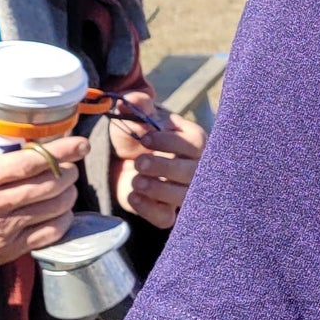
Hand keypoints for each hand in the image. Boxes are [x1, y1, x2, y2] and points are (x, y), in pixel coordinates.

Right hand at [0, 113, 89, 274]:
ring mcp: (3, 230)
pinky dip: (63, 221)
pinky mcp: (6, 250)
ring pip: (54, 208)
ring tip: (66, 184)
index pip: (31, 162)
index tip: (80, 143)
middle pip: (50, 184)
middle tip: (70, 163)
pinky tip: (60, 211)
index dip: (62, 151)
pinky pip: (48, 235)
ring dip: (69, 193)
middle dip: (69, 170)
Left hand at [110, 91, 204, 229]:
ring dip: (157, 189)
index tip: (144, 139)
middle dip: (163, 167)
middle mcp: (196, 167)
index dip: (168, 143)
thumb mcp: (137, 119)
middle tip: (139, 162)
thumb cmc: (138, 138)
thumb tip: (133, 100)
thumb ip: (137, 107)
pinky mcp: (167, 213)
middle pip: (192, 172)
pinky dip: (148, 209)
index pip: (192, 144)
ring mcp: (184, 192)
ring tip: (136, 180)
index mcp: (195, 141)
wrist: (123, 164)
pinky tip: (133, 195)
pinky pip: (166, 218)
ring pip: (183, 196)